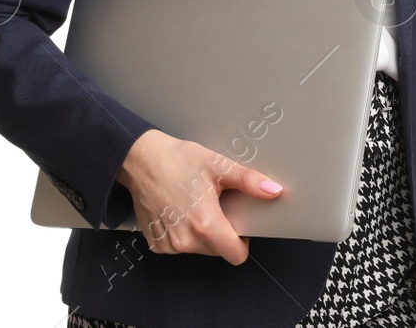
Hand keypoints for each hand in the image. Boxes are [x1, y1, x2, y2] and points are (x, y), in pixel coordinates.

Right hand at [115, 129, 283, 264]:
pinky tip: (179, 211)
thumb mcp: (219, 166)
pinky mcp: (156, 244)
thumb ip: (249, 181)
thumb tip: (274, 190)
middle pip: (218, 251)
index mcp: (204, 224)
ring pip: (199, 250)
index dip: (242, 242)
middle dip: (221, 234)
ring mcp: (168, 244)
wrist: (141, 159)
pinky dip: (183, 234)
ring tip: (195, 206)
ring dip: (202, 234)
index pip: (236, 255)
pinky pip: (180, 247)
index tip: (238, 225)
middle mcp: (185, 240)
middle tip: (215, 206)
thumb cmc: (179, 160)